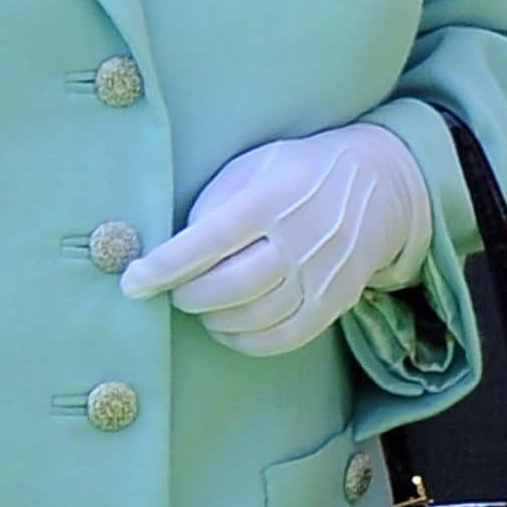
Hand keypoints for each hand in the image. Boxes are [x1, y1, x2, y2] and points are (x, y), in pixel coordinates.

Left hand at [119, 124, 432, 357]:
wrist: (375, 183)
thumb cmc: (296, 172)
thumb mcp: (253, 165)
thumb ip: (213, 203)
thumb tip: (171, 250)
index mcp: (271, 197)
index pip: (208, 239)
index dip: (164, 265)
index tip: (131, 280)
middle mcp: (298, 237)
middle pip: (229, 286)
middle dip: (186, 296)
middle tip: (171, 290)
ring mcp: (320, 274)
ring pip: (253, 317)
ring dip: (213, 319)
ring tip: (200, 305)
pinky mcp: (334, 301)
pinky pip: (282, 338)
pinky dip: (246, 341)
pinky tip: (229, 326)